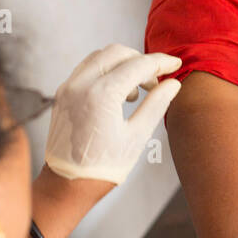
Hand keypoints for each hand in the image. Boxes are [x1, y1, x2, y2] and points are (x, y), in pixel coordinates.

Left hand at [44, 44, 181, 184]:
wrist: (67, 185)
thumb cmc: (103, 167)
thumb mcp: (137, 136)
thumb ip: (157, 104)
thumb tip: (173, 84)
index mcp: (101, 95)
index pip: (138, 65)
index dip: (160, 63)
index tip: (175, 64)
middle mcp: (81, 85)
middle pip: (117, 53)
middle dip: (141, 61)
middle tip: (156, 81)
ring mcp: (68, 88)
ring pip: (100, 57)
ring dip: (122, 64)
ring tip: (135, 91)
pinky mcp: (62, 94)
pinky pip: (86, 69)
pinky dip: (105, 71)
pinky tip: (116, 92)